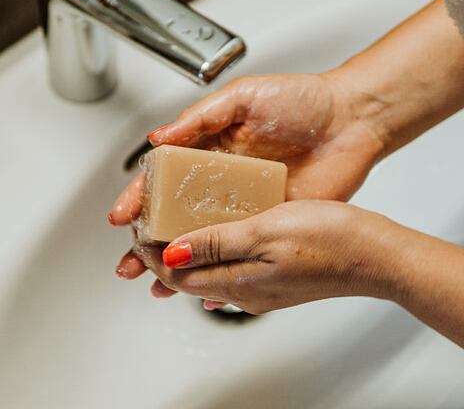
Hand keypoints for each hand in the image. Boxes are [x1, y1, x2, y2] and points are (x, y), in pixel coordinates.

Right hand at [110, 73, 384, 288]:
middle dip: (152, 240)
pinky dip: (222, 264)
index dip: (141, 197)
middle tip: (131, 263)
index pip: (165, 177)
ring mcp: (246, 203)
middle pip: (178, 214)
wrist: (352, 119)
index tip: (122, 215)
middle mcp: (224, 180)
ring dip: (182, 260)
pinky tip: (205, 282)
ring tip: (159, 283)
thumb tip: (157, 137)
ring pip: (204, 236)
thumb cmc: (301, 99)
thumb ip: (199, 118)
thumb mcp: (243, 97)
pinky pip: (240, 245)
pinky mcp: (271, 219)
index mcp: (211, 149)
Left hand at [126, 200, 405, 313]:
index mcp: (238, 280)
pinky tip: (217, 248)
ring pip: (210, 275)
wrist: (374, 255)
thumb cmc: (327, 240)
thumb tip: (172, 255)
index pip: (177, 273)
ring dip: (189, 257)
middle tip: (148, 235)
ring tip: (174, 238)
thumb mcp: (263, 232)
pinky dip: (214, 258)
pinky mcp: (278, 280)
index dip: (152, 254)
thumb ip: (216, 245)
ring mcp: (263, 289)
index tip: (138, 235)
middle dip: (164, 258)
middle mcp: (246, 291)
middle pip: (190, 278)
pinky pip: (233, 272)